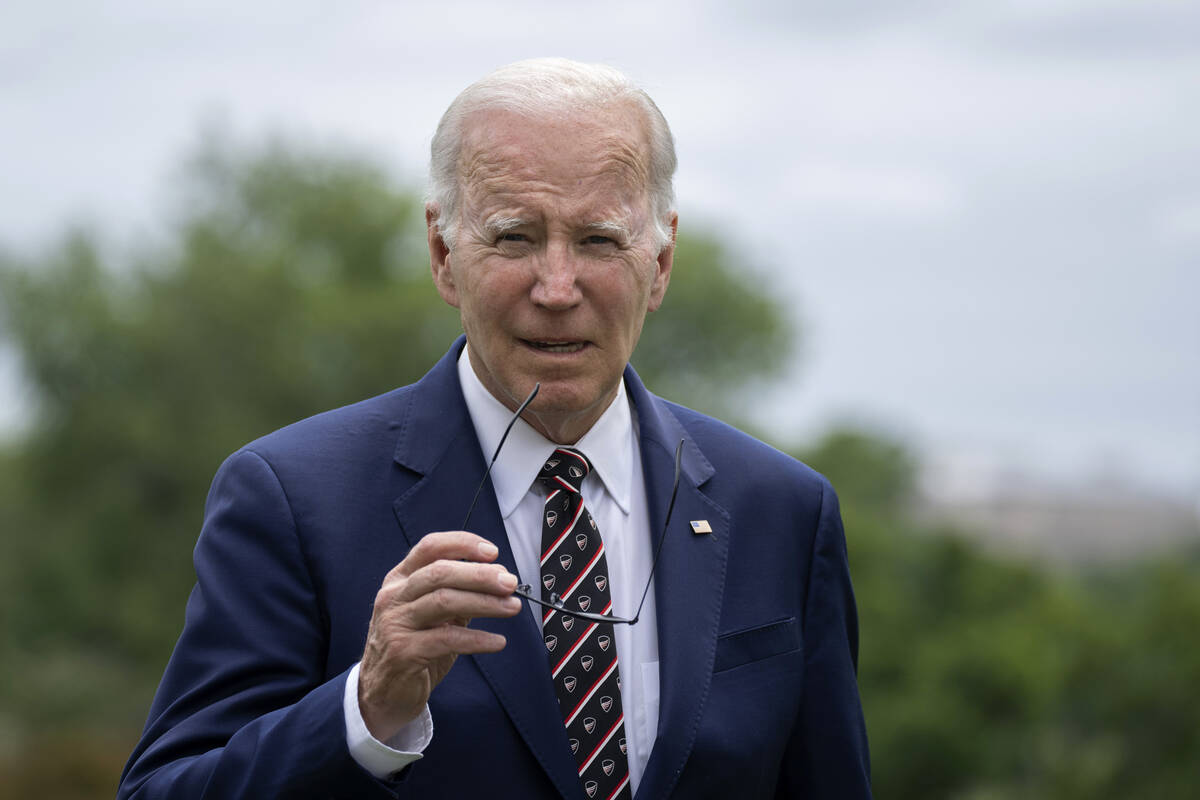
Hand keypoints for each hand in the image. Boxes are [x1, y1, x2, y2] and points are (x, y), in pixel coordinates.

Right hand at [358, 531, 521, 740]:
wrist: (382, 693)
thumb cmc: (412, 647)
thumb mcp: (431, 615)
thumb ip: (457, 594)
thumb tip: (498, 578)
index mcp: (399, 579)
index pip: (430, 547)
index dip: (462, 544)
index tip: (493, 552)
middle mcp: (393, 596)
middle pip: (440, 572)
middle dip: (480, 575)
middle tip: (510, 583)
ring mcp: (395, 623)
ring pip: (444, 601)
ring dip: (485, 602)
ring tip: (511, 607)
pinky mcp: (403, 652)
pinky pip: (447, 639)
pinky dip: (477, 639)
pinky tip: (497, 642)